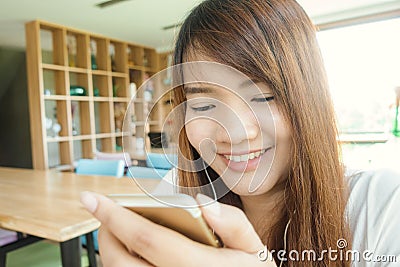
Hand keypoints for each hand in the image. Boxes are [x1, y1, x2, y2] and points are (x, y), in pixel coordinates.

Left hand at [80, 192, 276, 266]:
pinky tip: (134, 254)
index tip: (92, 198)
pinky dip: (123, 265)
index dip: (114, 215)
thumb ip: (232, 223)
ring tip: (118, 231)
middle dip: (106, 232)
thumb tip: (203, 203)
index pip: (145, 237)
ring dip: (110, 250)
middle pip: (119, 260)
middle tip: (108, 213)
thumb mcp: (254, 250)